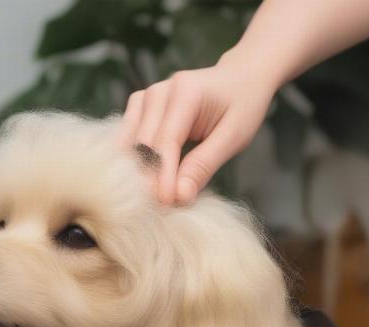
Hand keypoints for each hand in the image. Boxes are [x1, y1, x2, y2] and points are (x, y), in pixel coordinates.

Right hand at [121, 53, 276, 204]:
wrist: (239, 77)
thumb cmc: (242, 105)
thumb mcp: (234, 137)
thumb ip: (204, 165)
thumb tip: (179, 195)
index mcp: (185, 92)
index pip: (165, 142)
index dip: (163, 176)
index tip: (166, 203)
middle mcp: (159, 92)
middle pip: (142, 145)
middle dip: (149, 178)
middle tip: (159, 207)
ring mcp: (145, 97)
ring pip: (128, 144)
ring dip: (137, 171)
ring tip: (151, 196)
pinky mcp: (138, 106)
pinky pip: (127, 139)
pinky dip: (133, 161)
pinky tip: (142, 178)